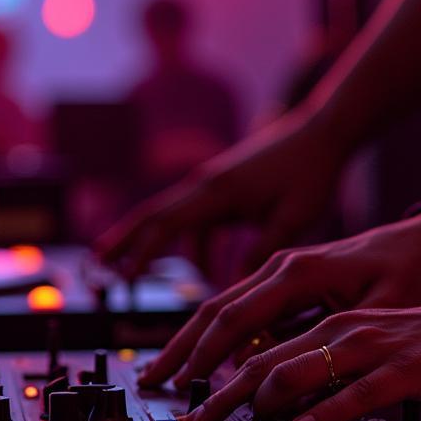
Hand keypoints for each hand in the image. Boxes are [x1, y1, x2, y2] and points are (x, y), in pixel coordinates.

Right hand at [94, 110, 344, 278]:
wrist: (324, 132)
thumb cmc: (311, 173)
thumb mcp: (292, 221)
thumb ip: (260, 253)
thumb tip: (233, 287)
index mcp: (216, 192)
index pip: (166, 224)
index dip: (143, 252)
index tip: (124, 277)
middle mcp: (206, 185)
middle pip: (153, 216)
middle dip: (124, 241)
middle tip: (97, 264)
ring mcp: (213, 185)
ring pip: (172, 219)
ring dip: (155, 246)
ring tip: (134, 273)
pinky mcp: (225, 188)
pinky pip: (198, 222)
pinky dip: (195, 247)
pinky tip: (207, 272)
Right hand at [137, 209, 420, 389]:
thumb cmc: (410, 270)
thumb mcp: (385, 311)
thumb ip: (336, 347)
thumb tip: (292, 386)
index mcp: (298, 270)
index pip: (236, 317)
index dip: (205, 355)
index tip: (183, 386)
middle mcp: (280, 264)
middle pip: (214, 309)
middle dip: (180, 350)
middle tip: (151, 383)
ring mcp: (280, 268)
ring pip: (222, 306)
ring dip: (191, 342)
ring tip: (166, 373)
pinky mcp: (286, 277)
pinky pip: (243, 307)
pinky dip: (217, 333)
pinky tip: (204, 358)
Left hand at [181, 299, 420, 420]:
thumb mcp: (371, 350)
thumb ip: (330, 367)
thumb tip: (288, 399)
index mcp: (331, 325)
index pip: (262, 348)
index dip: (221, 373)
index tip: (193, 400)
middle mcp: (343, 330)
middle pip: (267, 359)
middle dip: (223, 391)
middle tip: (194, 417)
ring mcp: (372, 347)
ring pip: (302, 370)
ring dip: (263, 399)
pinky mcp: (404, 369)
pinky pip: (358, 392)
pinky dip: (325, 411)